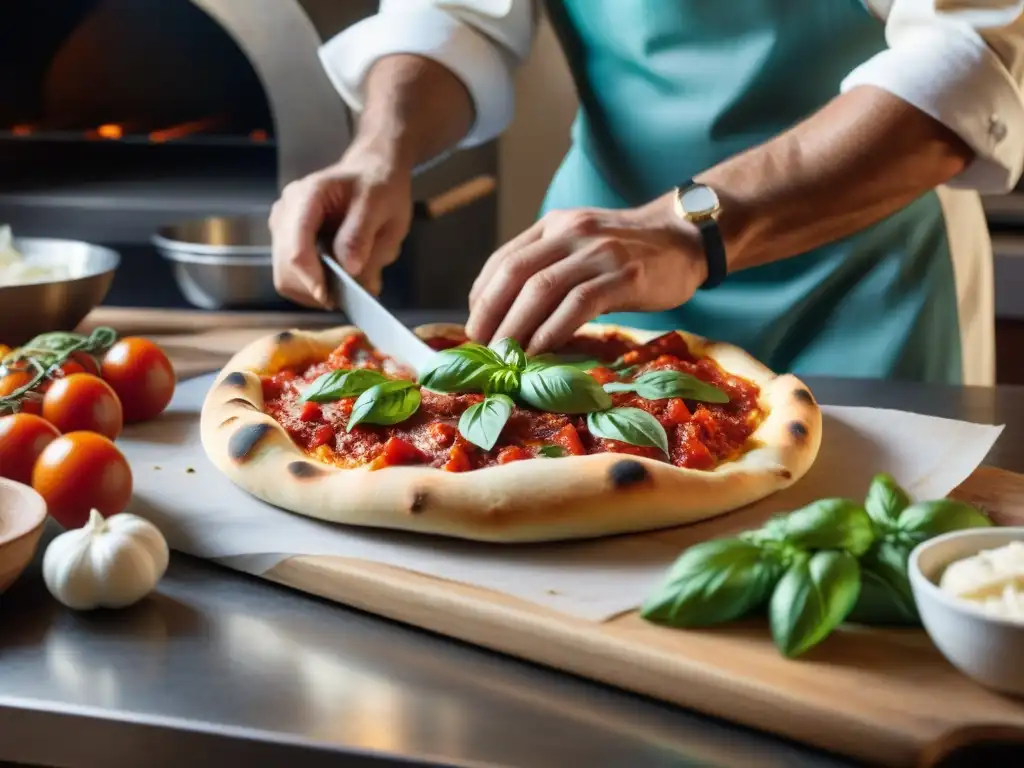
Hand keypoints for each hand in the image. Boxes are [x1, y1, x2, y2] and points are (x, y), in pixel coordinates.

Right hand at [269, 138, 412, 307]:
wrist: (371, 174)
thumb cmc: (378, 186)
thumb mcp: (381, 206)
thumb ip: (361, 235)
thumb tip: (349, 268)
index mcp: (307, 197)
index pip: (296, 249)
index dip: (312, 280)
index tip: (333, 298)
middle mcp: (286, 212)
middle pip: (287, 269)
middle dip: (318, 287)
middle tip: (353, 292)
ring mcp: (282, 229)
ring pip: (287, 279)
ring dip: (318, 290)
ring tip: (349, 282)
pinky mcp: (286, 244)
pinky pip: (293, 280)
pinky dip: (316, 287)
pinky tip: (338, 278)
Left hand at [466, 194, 707, 353]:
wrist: (685, 238)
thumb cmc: (629, 251)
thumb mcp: (581, 245)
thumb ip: (549, 267)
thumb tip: (508, 314)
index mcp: (554, 225)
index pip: (504, 259)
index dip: (482, 295)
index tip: (475, 327)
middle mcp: (571, 233)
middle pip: (515, 274)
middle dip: (491, 314)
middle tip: (481, 347)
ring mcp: (598, 252)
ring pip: (541, 290)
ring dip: (516, 327)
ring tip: (505, 356)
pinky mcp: (624, 276)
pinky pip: (577, 304)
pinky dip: (552, 330)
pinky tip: (541, 351)